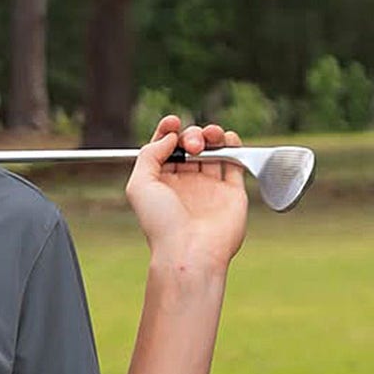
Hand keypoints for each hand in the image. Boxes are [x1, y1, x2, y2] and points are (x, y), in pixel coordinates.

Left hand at [125, 115, 248, 272]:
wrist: (190, 252)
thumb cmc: (161, 223)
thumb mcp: (139, 184)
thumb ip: (150, 154)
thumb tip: (170, 136)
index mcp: (161, 180)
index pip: (165, 147)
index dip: (168, 130)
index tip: (172, 121)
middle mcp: (185, 183)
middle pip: (189, 145)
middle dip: (190, 135)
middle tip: (190, 145)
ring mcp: (209, 186)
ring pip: (213, 149)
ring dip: (211, 134)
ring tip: (209, 138)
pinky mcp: (232, 192)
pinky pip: (235, 161)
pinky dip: (233, 144)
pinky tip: (227, 138)